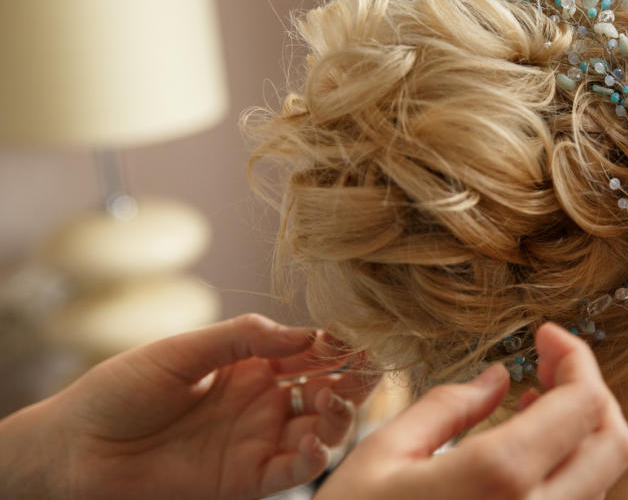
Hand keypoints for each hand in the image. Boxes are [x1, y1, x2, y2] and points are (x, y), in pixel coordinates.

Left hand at [38, 314, 375, 498]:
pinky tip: (314, 442)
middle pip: (326, 389)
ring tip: (333, 401)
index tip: (356, 334)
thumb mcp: (182, 351)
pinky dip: (312, 459)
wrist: (75, 448)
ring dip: (339, 415)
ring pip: (320, 429)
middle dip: (353, 377)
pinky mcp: (245, 479)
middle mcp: (263, 402)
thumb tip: (305, 332)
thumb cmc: (119, 391)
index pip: (309, 351)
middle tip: (369, 367)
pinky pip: (292, 471)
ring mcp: (257, 441)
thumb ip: (242, 338)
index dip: (336, 343)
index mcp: (250, 365)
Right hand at [315, 322, 627, 499]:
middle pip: (614, 443)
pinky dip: (569, 472)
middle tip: (550, 365)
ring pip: (600, 480)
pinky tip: (530, 455)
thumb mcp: (384, 454)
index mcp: (500, 478)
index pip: (585, 404)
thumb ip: (449, 407)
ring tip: (535, 403)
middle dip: (592, 392)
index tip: (547, 336)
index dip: (576, 358)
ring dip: (581, 433)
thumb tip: (497, 378)